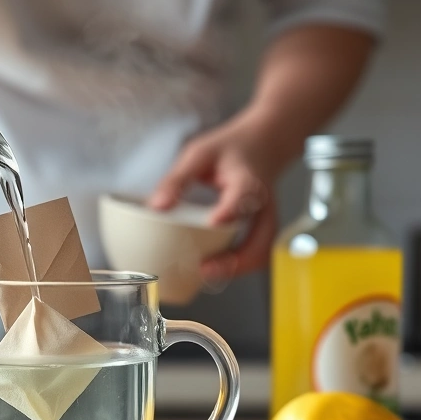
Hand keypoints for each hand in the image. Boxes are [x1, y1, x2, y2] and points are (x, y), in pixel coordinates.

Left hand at [148, 115, 286, 279]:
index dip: (231, 210)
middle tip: (206, 269)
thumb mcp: (198, 154)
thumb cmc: (228, 149)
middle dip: (238, 259)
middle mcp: (261, 203)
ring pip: (262, 251)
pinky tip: (214, 271)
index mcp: (246, 179)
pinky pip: (255, 253)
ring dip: (238, 269)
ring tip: (207, 275)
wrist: (261, 144)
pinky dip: (238, 267)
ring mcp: (265, 219)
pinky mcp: (260, 230)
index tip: (214, 221)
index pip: (244, 195)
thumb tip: (155, 207)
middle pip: (262, 236)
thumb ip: (177, 179)